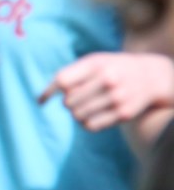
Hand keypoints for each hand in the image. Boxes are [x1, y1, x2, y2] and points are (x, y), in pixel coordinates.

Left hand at [39, 52, 173, 131]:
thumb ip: (66, 75)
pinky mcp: (124, 113)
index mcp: (97, 64)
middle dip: (68, 102)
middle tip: (76, 99)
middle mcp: (109, 79)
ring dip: (76, 114)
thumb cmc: (110, 68)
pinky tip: (91, 116)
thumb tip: (39, 100)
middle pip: (68, 101)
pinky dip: (85, 123)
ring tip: (83, 107)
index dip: (49, 92)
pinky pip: (91, 126)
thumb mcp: (92, 63)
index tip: (42, 101)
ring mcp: (118, 97)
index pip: (62, 81)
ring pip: (77, 116)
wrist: (150, 76)